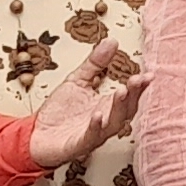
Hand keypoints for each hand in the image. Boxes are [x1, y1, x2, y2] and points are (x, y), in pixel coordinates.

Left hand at [28, 39, 149, 168]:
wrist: (36, 135)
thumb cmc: (59, 113)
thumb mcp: (77, 80)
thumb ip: (95, 63)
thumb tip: (112, 41)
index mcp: (106, 106)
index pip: (129, 95)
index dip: (140, 86)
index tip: (149, 74)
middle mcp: (104, 121)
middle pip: (126, 109)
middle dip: (134, 95)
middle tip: (138, 80)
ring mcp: (93, 133)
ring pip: (113, 124)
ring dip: (119, 108)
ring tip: (122, 90)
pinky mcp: (78, 144)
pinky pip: (90, 137)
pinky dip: (95, 127)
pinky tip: (98, 115)